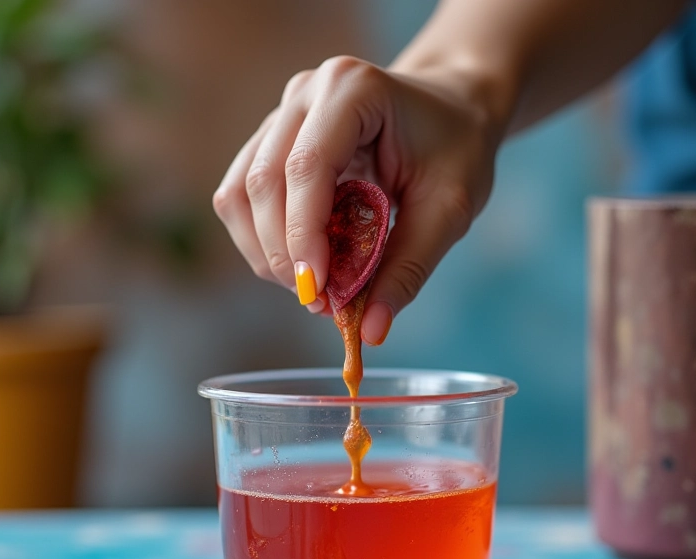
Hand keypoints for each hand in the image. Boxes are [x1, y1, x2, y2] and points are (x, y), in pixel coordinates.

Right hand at [213, 55, 505, 344]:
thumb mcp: (450, 209)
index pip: (307, 166)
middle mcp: (304, 95)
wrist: (450, 111)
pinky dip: (263, 241)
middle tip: (322, 302)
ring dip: (267, 252)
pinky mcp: (270, 144)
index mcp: (352, 89)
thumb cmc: (456, 149)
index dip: (303, 235)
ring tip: (313, 286)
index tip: (318, 292)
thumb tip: (369, 331)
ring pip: (239, 194)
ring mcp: (280, 116)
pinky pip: (241, 198)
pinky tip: (302, 263)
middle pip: (262, 184)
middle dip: (285, 255)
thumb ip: (408, 268)